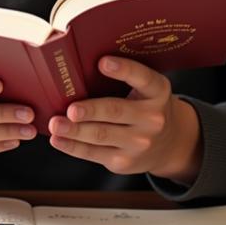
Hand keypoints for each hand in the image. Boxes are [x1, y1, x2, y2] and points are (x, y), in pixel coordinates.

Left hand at [48, 56, 201, 184]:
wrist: (169, 144)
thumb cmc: (146, 107)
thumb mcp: (147, 91)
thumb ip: (126, 80)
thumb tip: (81, 69)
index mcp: (157, 92)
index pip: (143, 78)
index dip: (123, 69)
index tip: (102, 62)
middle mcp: (152, 118)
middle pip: (116, 111)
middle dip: (91, 111)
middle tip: (71, 109)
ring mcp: (139, 143)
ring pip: (101, 135)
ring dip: (75, 130)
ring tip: (56, 124)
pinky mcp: (124, 161)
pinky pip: (94, 153)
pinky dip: (73, 146)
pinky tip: (58, 140)